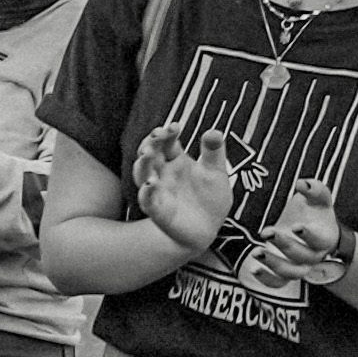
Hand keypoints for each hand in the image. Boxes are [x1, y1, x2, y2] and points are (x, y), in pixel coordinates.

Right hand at [130, 128, 241, 257]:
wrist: (207, 229)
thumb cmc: (209, 198)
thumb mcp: (216, 173)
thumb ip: (214, 153)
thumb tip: (214, 132)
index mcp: (176, 161)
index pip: (166, 143)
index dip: (167, 133)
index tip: (175, 126)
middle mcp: (162, 174)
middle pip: (149, 154)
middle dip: (150, 143)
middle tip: (158, 134)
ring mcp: (158, 191)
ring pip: (142, 174)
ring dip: (142, 163)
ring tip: (148, 153)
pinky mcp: (158, 210)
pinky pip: (147, 200)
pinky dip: (147, 192)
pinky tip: (151, 185)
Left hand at [255, 186, 354, 288]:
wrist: (313, 231)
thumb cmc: (314, 212)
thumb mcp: (318, 199)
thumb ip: (314, 189)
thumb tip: (302, 183)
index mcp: (324, 237)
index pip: (321, 240)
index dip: (309, 235)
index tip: (296, 226)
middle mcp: (313, 255)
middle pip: (302, 256)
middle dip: (285, 245)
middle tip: (267, 232)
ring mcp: (299, 266)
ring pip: (291, 273)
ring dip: (274, 265)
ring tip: (257, 253)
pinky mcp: (283, 273)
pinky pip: (278, 283)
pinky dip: (267, 280)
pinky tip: (254, 269)